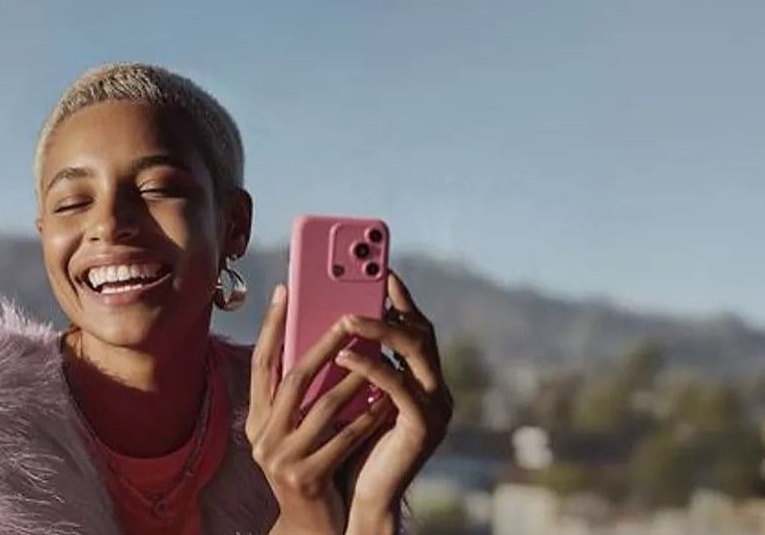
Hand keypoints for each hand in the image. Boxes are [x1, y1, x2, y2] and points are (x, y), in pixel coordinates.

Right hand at [246, 285, 401, 533]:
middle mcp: (262, 438)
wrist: (312, 523)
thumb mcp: (294, 430)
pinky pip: (344, 437)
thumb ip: (298, 396)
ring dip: (354, 379)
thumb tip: (319, 340)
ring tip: (377, 356)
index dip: (270, 326)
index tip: (284, 291)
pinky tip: (388, 399)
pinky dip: (367, 416)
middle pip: (294, 379)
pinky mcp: (307, 477)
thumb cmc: (310, 466)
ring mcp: (282, 459)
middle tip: (347, 318)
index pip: (260, 364)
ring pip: (323, 407)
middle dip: (324, 345)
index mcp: (256, 420)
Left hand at [334, 272, 452, 532]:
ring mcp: (435, 407)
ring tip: (346, 317)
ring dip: (380, 329)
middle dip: (395, 303)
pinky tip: (343, 354)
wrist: (362, 497)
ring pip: (415, 352)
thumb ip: (351, 363)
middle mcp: (435, 388)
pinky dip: (370, 366)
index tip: (381, 267)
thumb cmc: (352, 445)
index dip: (401, 297)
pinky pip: (398, 386)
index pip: (415, 327)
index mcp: (420, 378)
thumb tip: (329, 318)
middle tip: (367, 280)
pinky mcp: (424, 426)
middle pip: (422, 332)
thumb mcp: (350, 395)